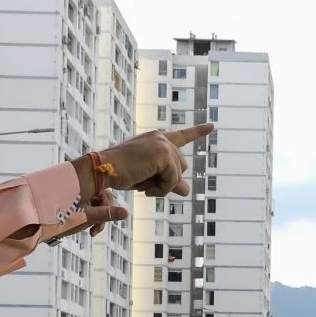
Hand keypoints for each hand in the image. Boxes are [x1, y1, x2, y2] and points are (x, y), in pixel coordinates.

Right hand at [81, 123, 213, 197]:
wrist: (103, 170)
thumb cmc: (121, 173)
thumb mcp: (148, 178)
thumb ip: (169, 182)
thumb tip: (187, 190)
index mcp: (156, 139)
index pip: (182, 136)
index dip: (198, 132)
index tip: (212, 126)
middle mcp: (161, 137)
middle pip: (181, 166)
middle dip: (168, 181)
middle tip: (147, 186)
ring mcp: (162, 144)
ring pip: (178, 174)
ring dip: (164, 186)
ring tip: (144, 187)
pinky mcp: (162, 154)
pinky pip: (173, 179)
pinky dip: (162, 189)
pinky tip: (146, 188)